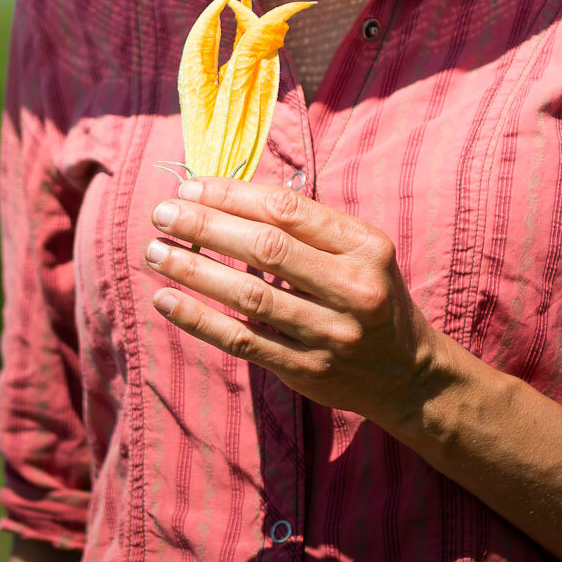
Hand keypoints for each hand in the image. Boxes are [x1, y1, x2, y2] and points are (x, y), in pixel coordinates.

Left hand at [143, 176, 440, 429]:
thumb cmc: (368, 295)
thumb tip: (225, 194)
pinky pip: (242, 341)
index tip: (189, 187)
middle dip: (206, 226)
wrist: (408, 374)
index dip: (232, 195)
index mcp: (365, 246)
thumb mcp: (359, 252)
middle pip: (265, 248)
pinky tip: (167, 300)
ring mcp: (330, 334)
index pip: (287, 210)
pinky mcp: (307, 370)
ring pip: (249, 296)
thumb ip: (306, 226)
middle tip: (161, 213)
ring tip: (154, 251)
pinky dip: (199, 319)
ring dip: (193, 271)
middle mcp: (354, 288)